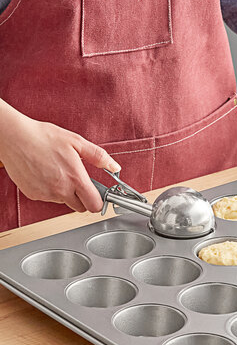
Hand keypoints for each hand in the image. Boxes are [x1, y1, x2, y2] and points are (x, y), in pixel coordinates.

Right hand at [0, 101, 120, 212]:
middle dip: (83, 198)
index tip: (98, 194)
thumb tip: (115, 166)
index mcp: (75, 178)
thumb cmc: (43, 137)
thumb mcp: (76, 142)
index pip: (94, 205)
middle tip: (78, 182)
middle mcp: (61, 190)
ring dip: (65, 193)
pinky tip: (46, 174)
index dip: (98, 201)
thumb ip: (98, 156)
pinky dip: (50, 190)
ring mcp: (46, 194)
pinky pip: (48, 198)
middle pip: (80, 207)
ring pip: (64, 202)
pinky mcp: (33, 194)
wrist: (14, 137)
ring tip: (58, 172)